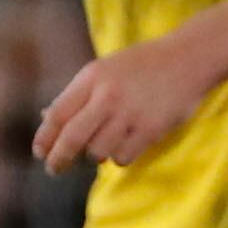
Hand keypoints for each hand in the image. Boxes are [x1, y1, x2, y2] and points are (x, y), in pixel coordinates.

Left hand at [32, 34, 217, 175]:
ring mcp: (129, 113)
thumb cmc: (140, 65)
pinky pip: (122, 157)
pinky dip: (119, 157)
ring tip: (103, 146)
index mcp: (91, 77)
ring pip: (97, 152)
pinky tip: (125, 144)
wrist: (188, 58)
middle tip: (54, 169)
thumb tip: (44, 118)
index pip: (57, 114)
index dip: (44, 138)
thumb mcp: (103, 70)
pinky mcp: (151, 129)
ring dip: (95, 155)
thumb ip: (76, 95)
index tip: (39, 153)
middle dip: (59, 159)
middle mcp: (107, 96)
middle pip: (72, 138)